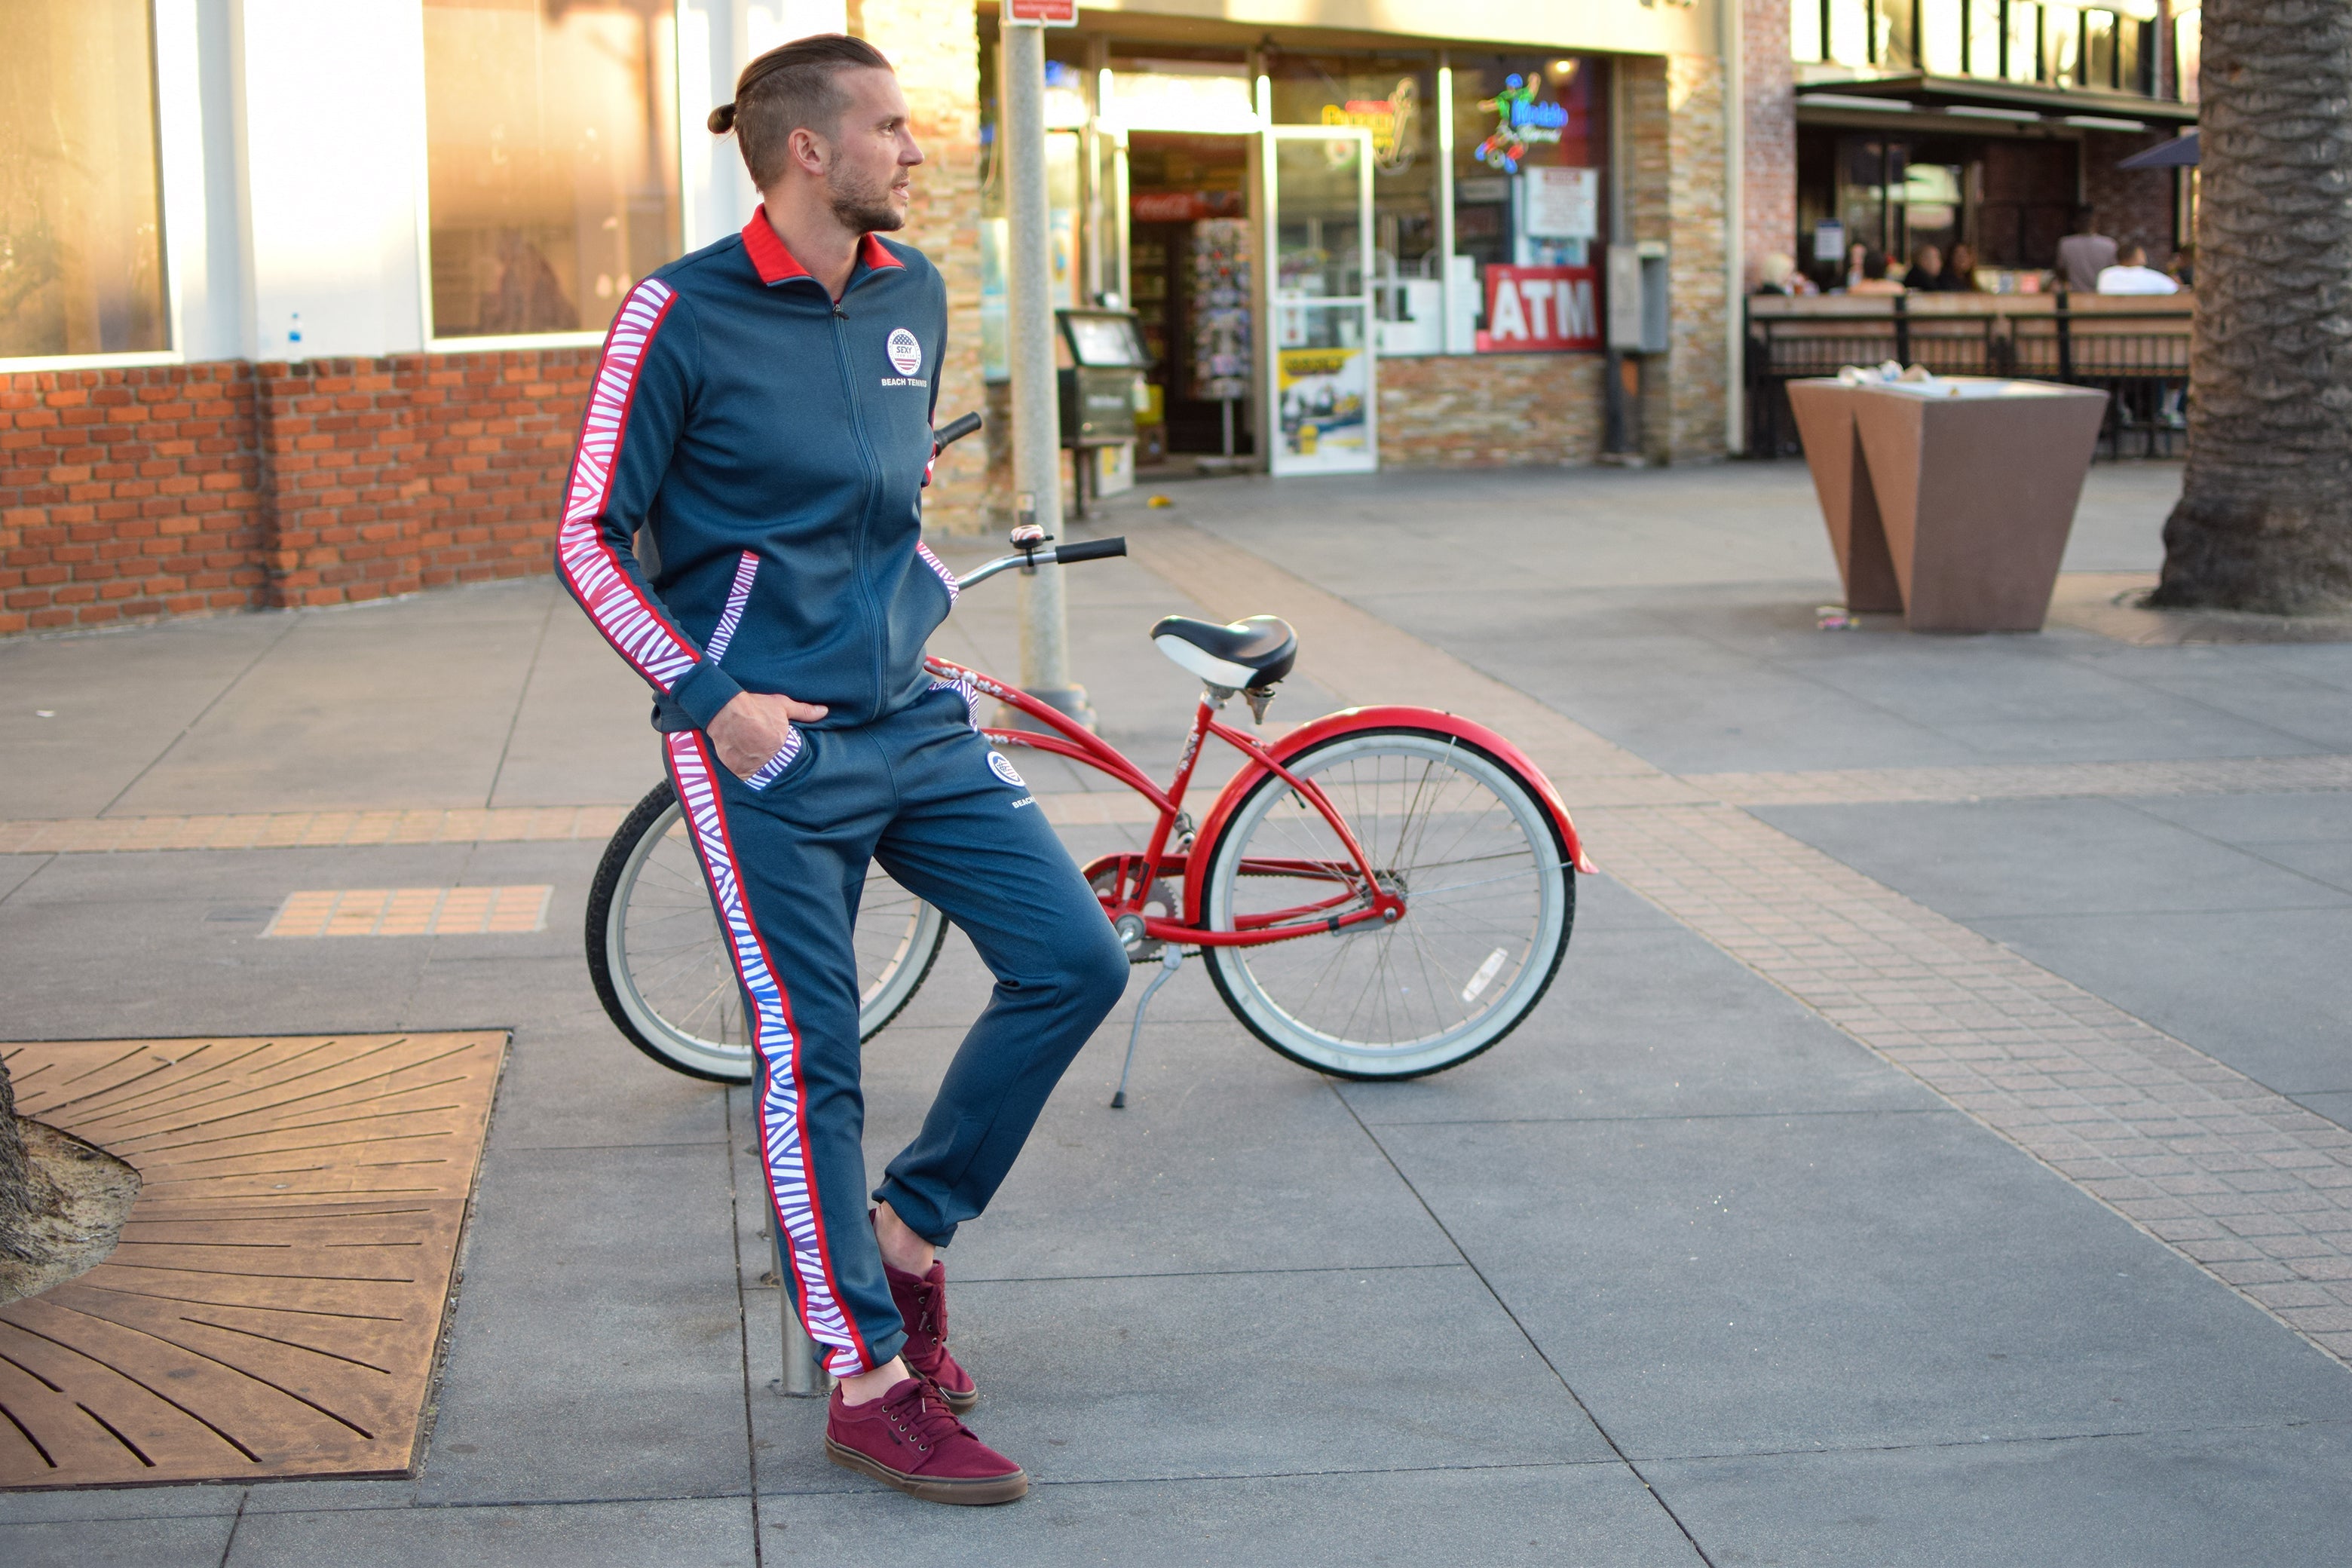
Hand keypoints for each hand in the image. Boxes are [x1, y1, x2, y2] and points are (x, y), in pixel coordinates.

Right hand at [708, 690, 827, 779]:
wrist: (724, 710)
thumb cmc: (755, 707)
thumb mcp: (782, 706)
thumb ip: (804, 711)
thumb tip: (824, 711)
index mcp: (783, 747)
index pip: (793, 762)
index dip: (791, 759)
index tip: (787, 755)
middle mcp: (767, 761)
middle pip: (777, 771)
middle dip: (777, 766)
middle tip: (773, 759)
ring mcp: (750, 767)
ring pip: (761, 777)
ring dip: (763, 771)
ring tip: (761, 761)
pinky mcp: (736, 769)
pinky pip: (745, 776)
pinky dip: (747, 772)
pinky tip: (748, 762)